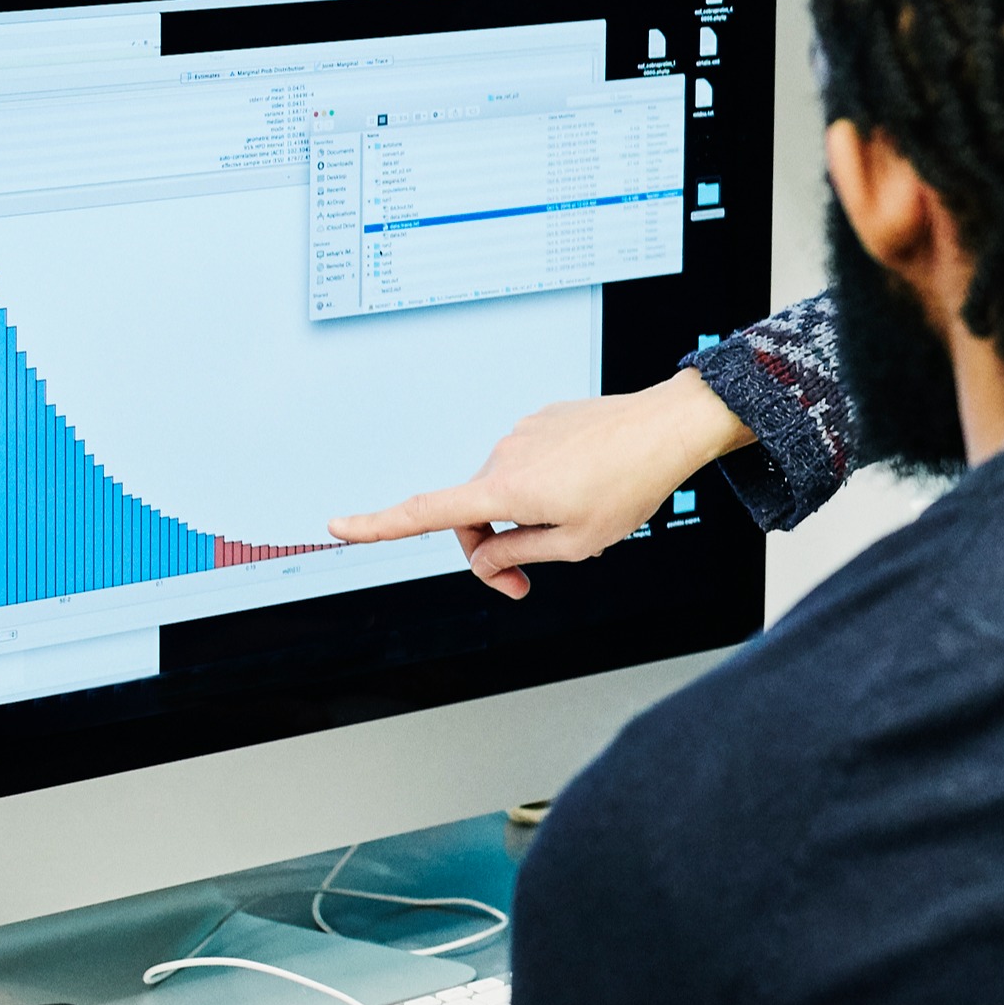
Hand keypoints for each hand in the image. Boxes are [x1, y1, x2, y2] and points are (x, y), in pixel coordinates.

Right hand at [329, 372, 747, 597]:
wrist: (666, 429)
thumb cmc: (629, 486)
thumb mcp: (574, 544)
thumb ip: (518, 555)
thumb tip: (485, 556)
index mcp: (505, 489)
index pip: (427, 512)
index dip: (378, 524)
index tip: (337, 526)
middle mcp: (503, 455)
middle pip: (471, 516)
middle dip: (490, 552)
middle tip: (525, 583)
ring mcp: (521, 434)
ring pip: (503, 492)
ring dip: (523, 517)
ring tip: (577, 521)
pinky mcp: (541, 421)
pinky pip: (529, 465)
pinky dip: (543, 487)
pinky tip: (585, 487)